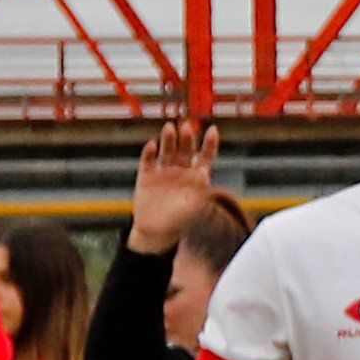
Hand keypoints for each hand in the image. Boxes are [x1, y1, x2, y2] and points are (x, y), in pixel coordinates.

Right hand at [130, 122, 219, 251]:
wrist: (155, 233)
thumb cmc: (179, 224)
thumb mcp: (194, 211)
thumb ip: (200, 199)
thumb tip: (207, 191)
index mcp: (197, 178)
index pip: (206, 157)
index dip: (210, 144)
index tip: (213, 130)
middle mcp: (181, 172)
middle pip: (185, 151)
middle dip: (187, 139)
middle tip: (187, 126)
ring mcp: (163, 173)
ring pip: (167, 152)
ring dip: (169, 140)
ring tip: (170, 128)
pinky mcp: (146, 177)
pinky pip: (148, 162)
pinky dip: (149, 153)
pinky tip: (152, 145)